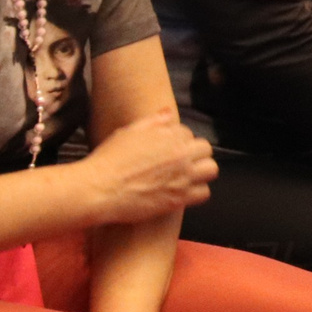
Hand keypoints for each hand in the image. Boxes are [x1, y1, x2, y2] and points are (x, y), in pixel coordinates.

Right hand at [86, 111, 216, 220]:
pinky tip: (182, 192)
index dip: (177, 142)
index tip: (166, 150)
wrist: (99, 189)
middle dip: (194, 154)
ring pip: (211, 170)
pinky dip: (196, 192)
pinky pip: (204, 193)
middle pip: (205, 149)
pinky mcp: (180, 198)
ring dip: (201, 172)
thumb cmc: (109, 159)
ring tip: (186, 177)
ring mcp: (183, 176)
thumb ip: (152, 122)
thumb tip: (168, 113)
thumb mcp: (127, 133)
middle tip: (179, 163)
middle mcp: (181, 153)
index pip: (187, 133)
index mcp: (169, 134)